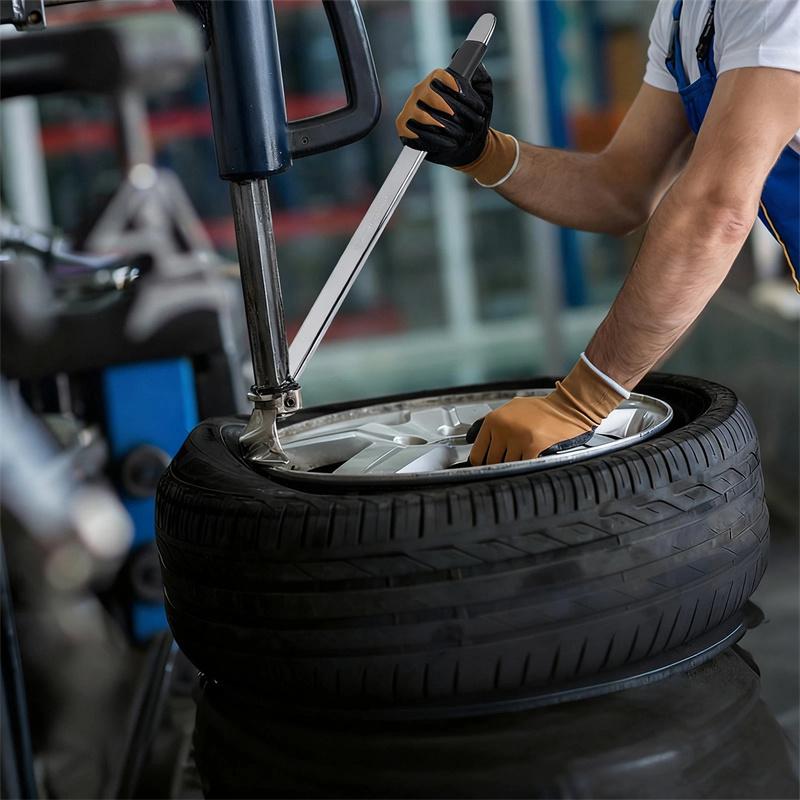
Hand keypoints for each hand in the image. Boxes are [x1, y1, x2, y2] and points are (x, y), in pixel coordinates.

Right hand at [395, 65, 517, 185]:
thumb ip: (479, 74)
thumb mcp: (483, 93)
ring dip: (446, 127)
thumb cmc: (474, 117)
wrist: (469, 144)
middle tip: (469, 123)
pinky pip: (415, 133)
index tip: (463, 95)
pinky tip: (449, 143)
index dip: (451, 84)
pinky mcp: (404, 129)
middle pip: (431, 95)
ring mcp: (409, 110)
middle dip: (454, 111)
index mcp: (435, 81)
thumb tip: (471, 60)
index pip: (438, 76)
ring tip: (460, 135)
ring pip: (424, 115)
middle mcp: (419, 92)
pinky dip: (435, 140)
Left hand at [467, 356, 626, 464]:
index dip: (481, 463)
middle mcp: (503, 427)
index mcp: (494, 419)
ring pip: (508, 465)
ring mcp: (518, 437)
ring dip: (515, 465)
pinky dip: (528, 465)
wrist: (568, 407)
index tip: (485, 467)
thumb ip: (491, 424)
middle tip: (508, 463)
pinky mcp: (533, 446)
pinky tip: (533, 459)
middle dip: (499, 465)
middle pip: (492, 462)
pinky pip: (524, 465)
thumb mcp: (511, 409)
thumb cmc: (541, 409)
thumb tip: (471, 439)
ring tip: (523, 457)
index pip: (477, 452)